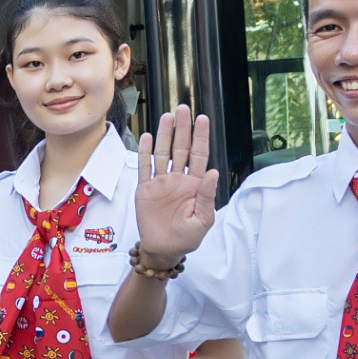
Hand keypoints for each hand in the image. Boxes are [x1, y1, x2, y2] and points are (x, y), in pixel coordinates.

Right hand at [132, 107, 219, 265]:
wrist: (164, 249)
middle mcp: (179, 179)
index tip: (202, 119)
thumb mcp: (203, 220)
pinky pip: (144, 167)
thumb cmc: (187, 237)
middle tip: (183, 109)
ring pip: (162, 153)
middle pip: (181, 148)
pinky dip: (144, 152)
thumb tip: (213, 172)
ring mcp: (161, 182)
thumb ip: (207, 196)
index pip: (199, 155)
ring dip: (164, 135)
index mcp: (195, 185)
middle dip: (182, 128)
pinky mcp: (145, 189)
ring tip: (167, 117)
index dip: (201, 136)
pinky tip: (146, 137)